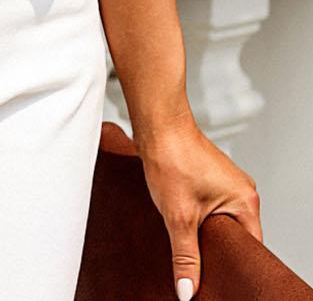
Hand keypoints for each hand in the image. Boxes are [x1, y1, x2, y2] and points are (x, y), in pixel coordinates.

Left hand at [135, 109, 261, 298]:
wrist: (156, 123)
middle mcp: (241, 192)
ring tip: (187, 239)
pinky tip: (181, 222)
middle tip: (197, 264)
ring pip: (219, 224)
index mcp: (246, 201)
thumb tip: (188, 290)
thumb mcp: (178, 216)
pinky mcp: (210, 179)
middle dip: (214, 252)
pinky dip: (196, 219)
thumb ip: (185, 256)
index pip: (249, 249)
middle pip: (235, 238)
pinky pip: (210, 210)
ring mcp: (226, 184)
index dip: (231, 267)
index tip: (215, 279)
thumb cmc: (172, 156)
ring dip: (202, 234)